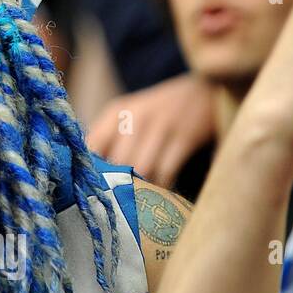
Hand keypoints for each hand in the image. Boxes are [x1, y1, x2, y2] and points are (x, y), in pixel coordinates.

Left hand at [86, 73, 216, 187]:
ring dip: (141, 188)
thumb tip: (89, 173)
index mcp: (115, 112)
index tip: (94, 188)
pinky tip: (161, 191)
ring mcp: (160, 125)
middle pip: (116, 161)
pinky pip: (166, 170)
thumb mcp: (129, 116)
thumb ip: (108, 139)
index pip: (91, 145)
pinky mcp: (184, 136)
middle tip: (120, 201)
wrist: (203, 91)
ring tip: (140, 199)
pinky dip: (162, 185)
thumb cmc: (159, 111)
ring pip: (141, 168)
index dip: (90, 170)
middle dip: (117, 184)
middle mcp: (134, 117)